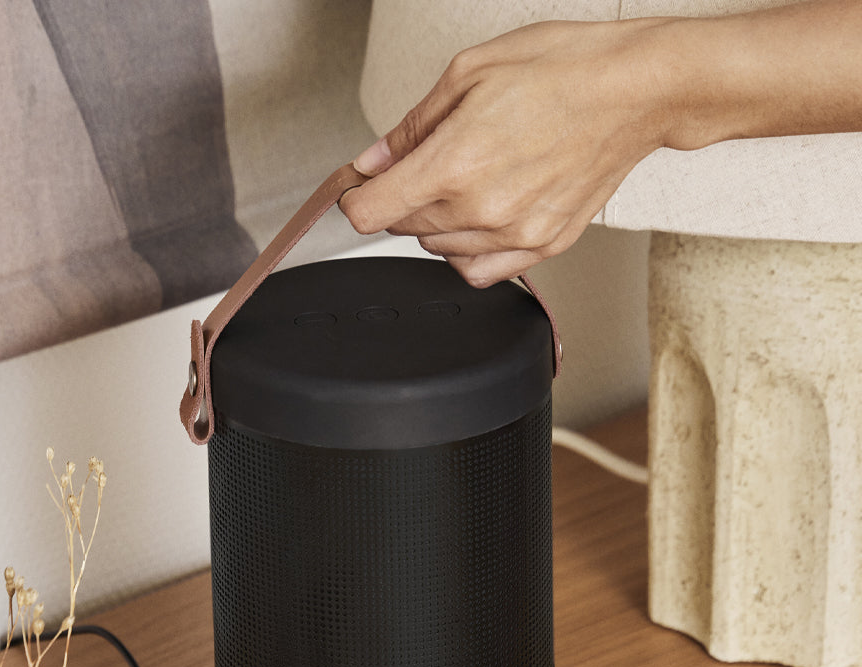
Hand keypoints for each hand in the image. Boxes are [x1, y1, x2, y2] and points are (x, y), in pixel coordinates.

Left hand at [340, 19, 669, 286]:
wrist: (635, 92)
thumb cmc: (563, 71)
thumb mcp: (468, 74)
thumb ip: (410, 128)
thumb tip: (371, 162)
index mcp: (455, 163)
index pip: (369, 212)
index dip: (356, 196)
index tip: (360, 186)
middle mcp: (481, 209)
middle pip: (402, 228)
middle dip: (402, 196)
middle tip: (429, 159)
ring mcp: (513, 235)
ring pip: (437, 248)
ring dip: (436, 220)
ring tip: (468, 177)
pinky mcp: (540, 247)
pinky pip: (477, 271)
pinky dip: (465, 250)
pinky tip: (477, 218)